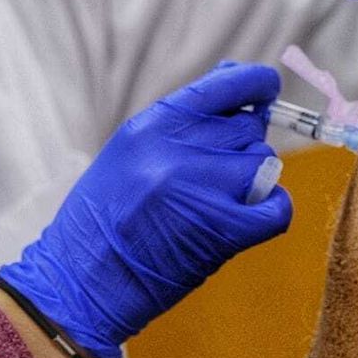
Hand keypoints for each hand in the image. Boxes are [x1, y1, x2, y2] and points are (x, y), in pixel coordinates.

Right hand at [0, 63, 291, 357]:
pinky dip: (272, 211)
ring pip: (263, 163)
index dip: (256, 83)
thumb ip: (182, 119)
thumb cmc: (102, 217)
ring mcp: (203, 189)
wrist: (80, 281)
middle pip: (247, 128)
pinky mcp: (223, 232)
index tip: (267, 87)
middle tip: (215, 174)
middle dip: (240, 147)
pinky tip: (250, 218)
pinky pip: (277, 207)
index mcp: (155, 124)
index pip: (226, 85)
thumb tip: (233, 76)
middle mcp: (180, 150)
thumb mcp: (129, 150)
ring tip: (217, 201)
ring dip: (251, 180)